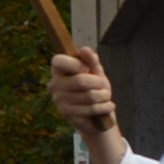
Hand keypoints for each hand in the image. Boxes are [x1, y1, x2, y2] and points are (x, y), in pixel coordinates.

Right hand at [46, 44, 130, 163]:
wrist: (97, 114)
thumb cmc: (95, 88)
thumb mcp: (95, 72)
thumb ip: (91, 60)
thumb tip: (84, 49)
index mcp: (58, 70)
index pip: (58, 61)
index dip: (77, 64)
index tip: (87, 69)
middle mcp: (55, 84)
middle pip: (81, 80)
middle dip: (99, 83)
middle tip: (104, 86)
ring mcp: (59, 100)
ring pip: (89, 95)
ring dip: (104, 96)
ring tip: (106, 97)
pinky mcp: (67, 114)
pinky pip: (91, 108)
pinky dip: (105, 107)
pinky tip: (108, 106)